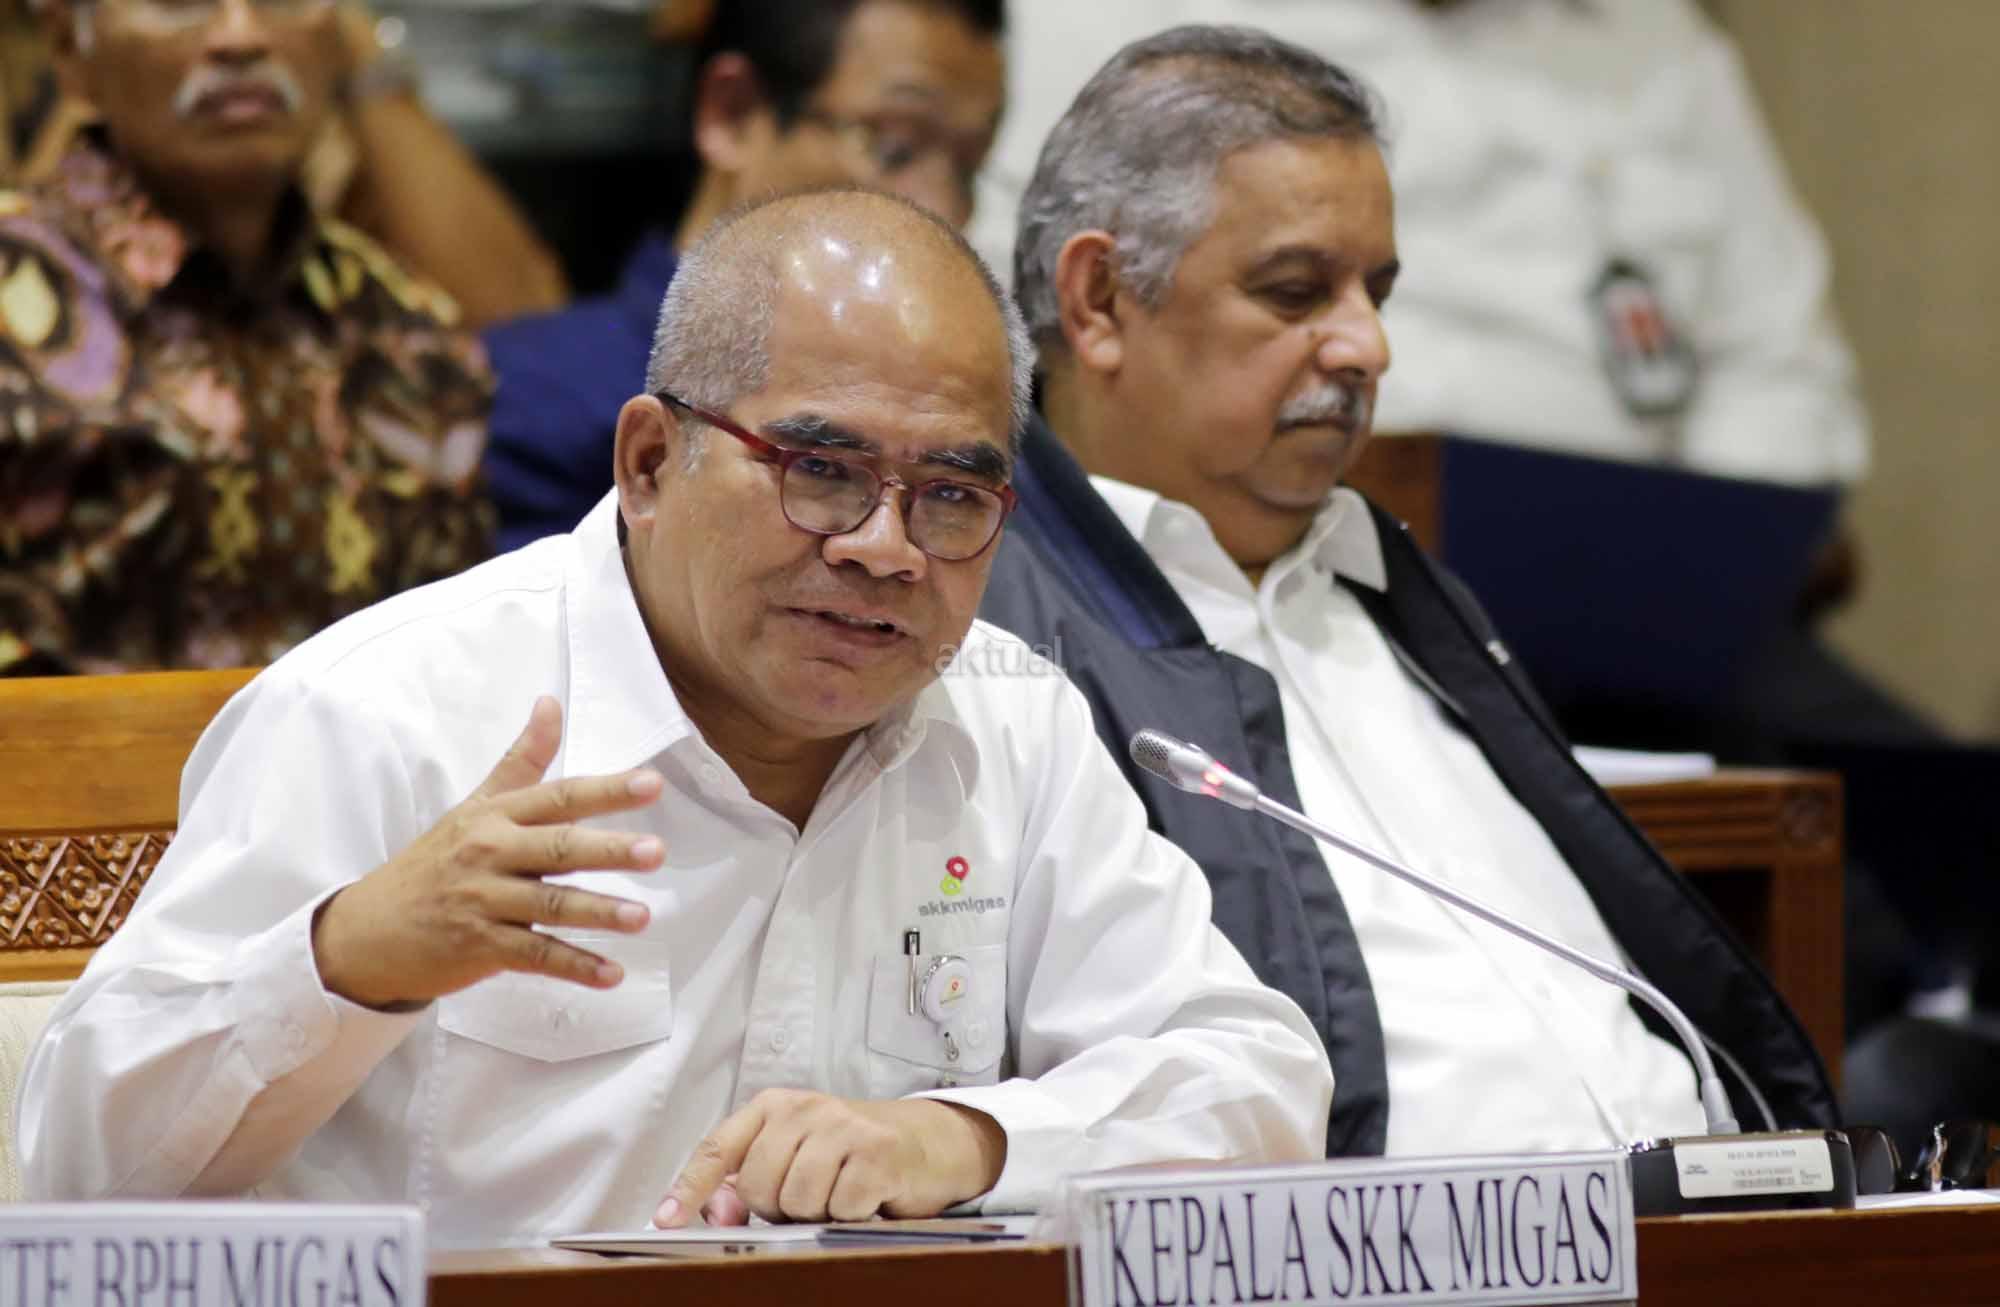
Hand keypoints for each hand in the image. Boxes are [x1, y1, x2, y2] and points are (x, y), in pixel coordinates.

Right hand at [311, 696, 665, 1008]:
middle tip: (656, 852)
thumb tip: (551, 703)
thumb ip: (522, 759)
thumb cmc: (433, 862)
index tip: (652, 784)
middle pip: (557, 849)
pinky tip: (612, 974)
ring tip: (643, 917)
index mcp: (495, 817)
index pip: (558, 797)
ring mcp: (484, 903)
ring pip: (549, 906)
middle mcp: (491, 855)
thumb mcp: (475, 806)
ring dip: (598, 913)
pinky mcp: (480, 948)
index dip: (606, 790)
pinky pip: (534, 957)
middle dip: (607, 850)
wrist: (367, 930)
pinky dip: (573, 967)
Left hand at [655, 1090, 1006, 1225]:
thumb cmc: (853, 1152)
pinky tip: (864, 1195)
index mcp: (775, 1107)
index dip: (690, 1187)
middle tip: (808, 1195)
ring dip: (816, 1212)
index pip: (720, 1148)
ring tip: (837, 1193)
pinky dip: (849, 1214)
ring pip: (796, 1200)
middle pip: (758, 1184)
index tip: (666, 1219)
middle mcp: (806, 1109)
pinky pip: (839, 1208)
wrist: (927, 1141)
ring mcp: (843, 1127)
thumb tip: (718, 1210)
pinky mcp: (876, 1153)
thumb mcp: (797, 1158)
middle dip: (777, 1206)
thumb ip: (751, 1182)